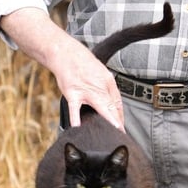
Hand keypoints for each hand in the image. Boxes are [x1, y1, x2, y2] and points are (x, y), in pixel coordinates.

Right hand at [0, 8, 124, 129]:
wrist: (66, 53)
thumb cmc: (82, 63)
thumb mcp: (100, 72)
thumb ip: (105, 88)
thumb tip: (110, 103)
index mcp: (107, 81)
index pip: (117, 102)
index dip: (120, 115)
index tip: (121, 126)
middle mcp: (99, 86)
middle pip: (112, 106)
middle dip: (118, 120)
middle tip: (121, 133)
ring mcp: (86, 90)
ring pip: (100, 107)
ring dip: (108, 119)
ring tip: (112, 131)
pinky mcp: (72, 93)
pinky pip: (74, 108)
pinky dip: (76, 118)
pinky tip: (77, 128)